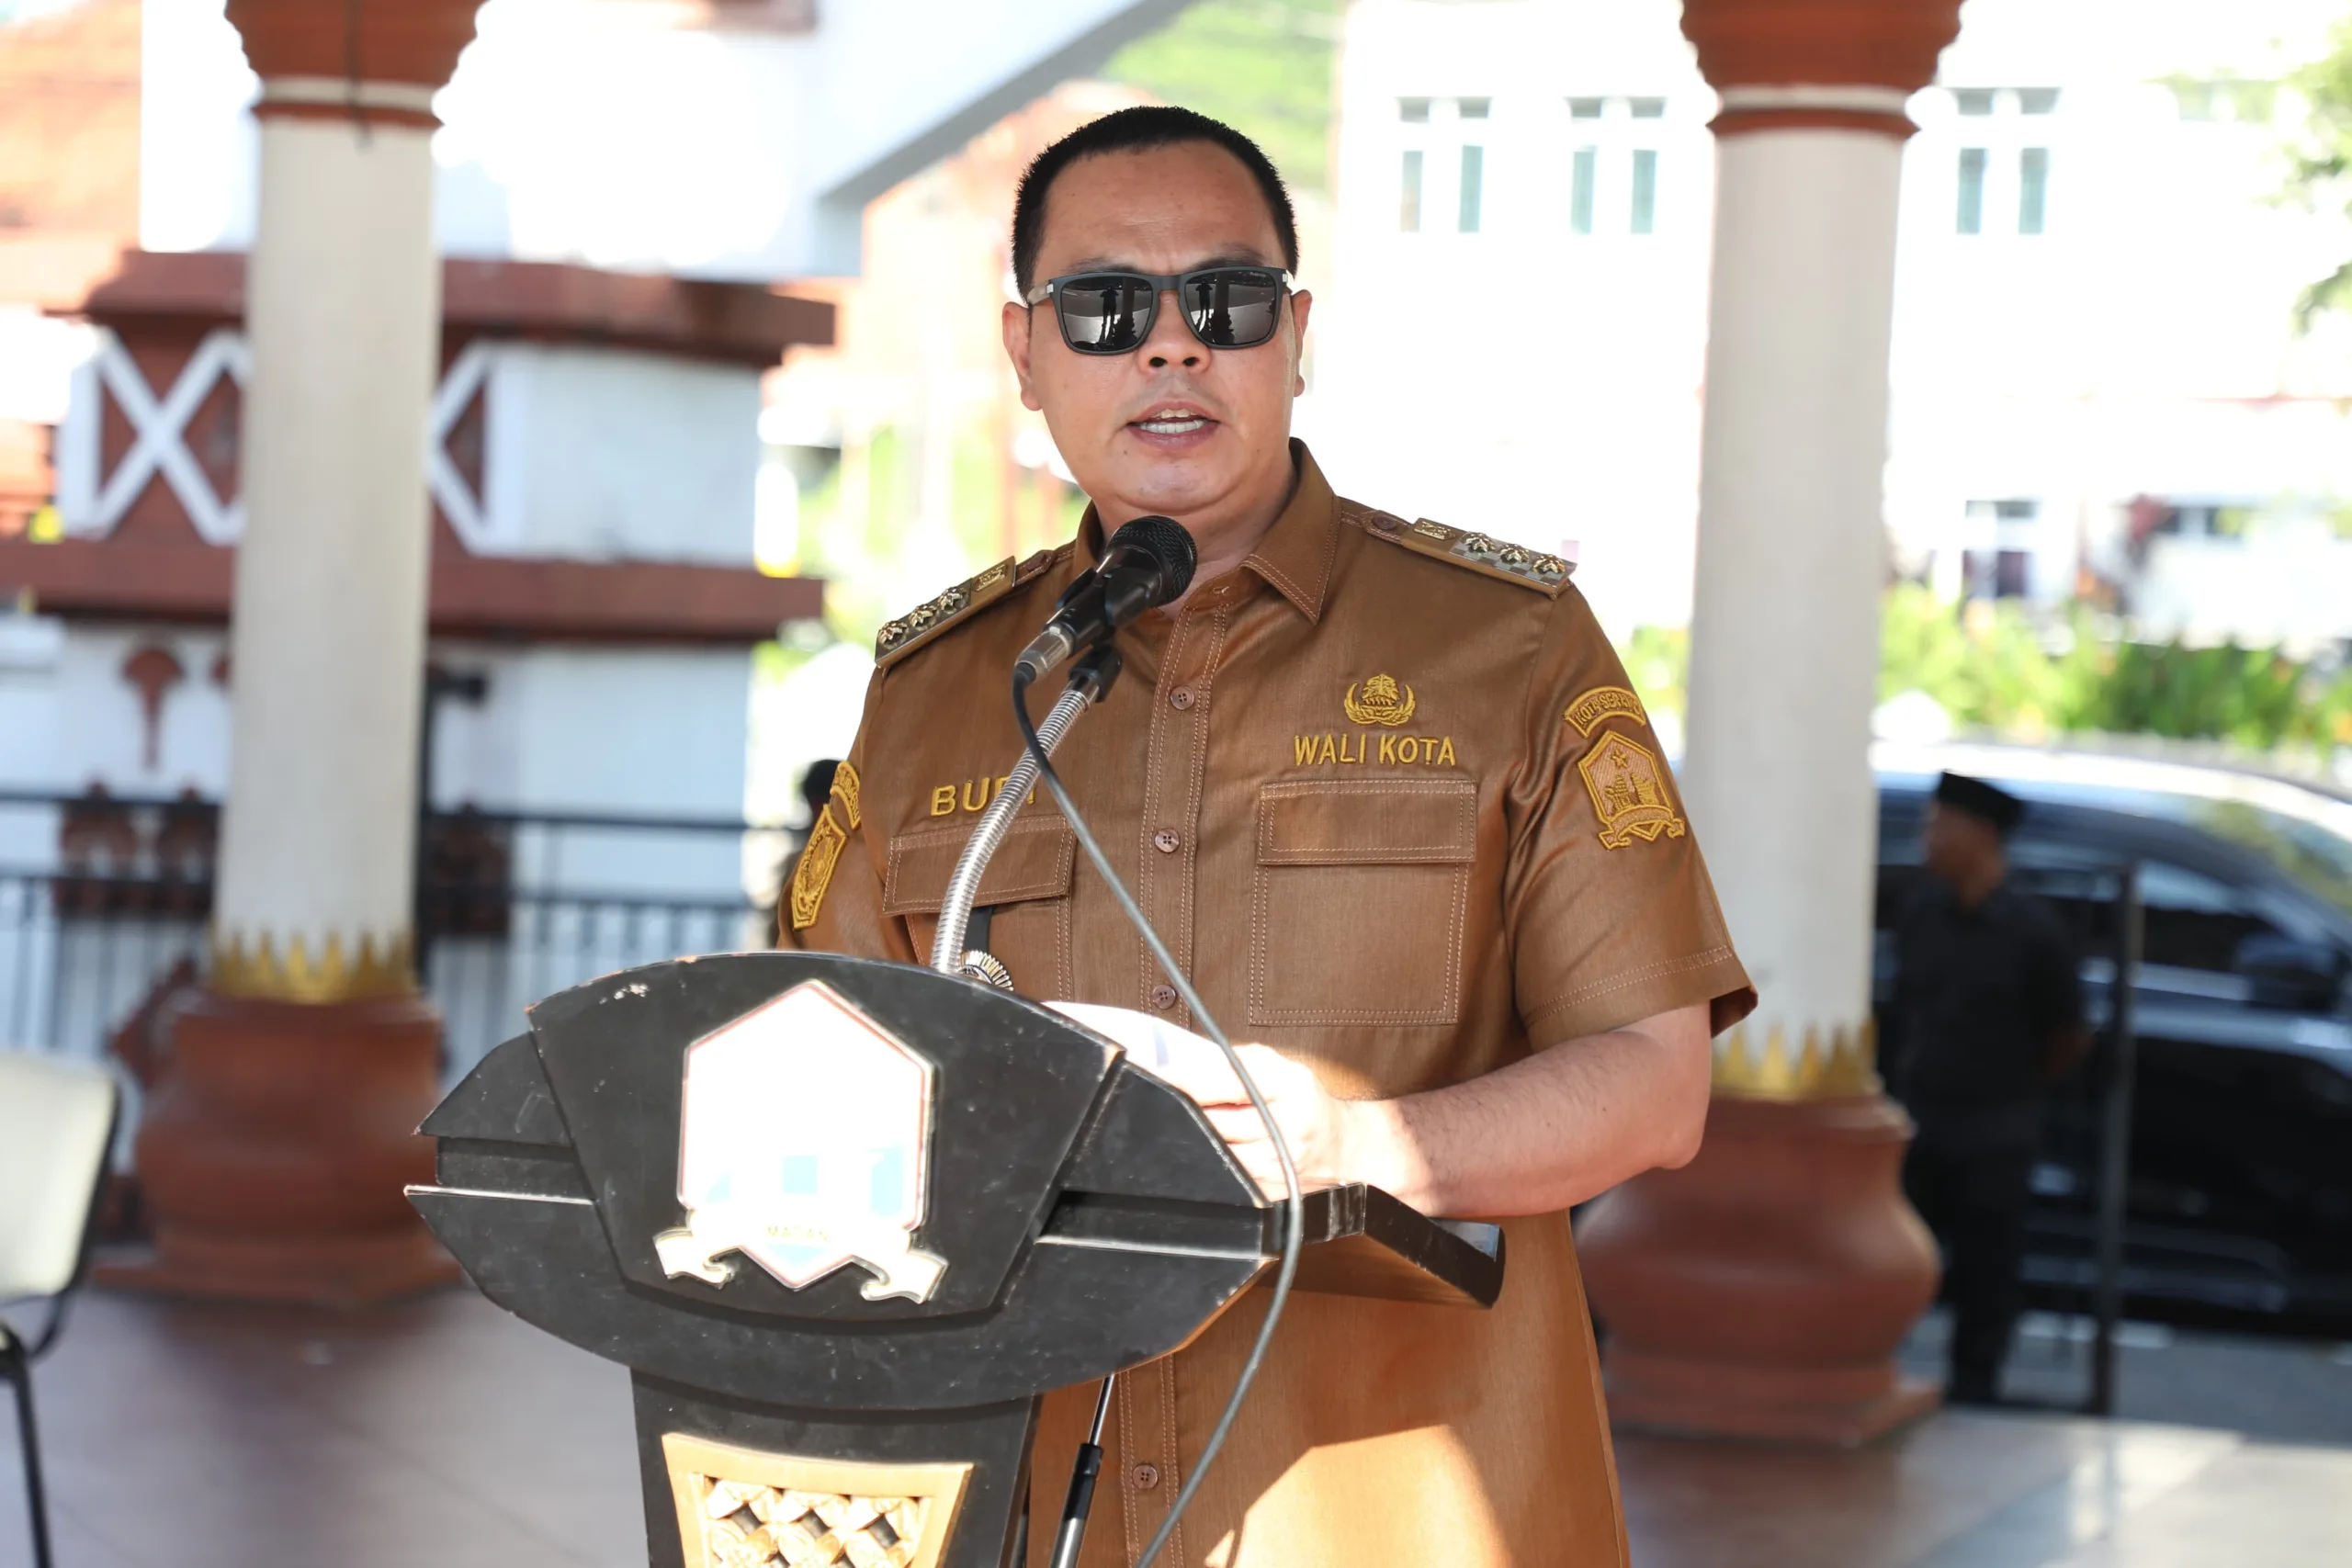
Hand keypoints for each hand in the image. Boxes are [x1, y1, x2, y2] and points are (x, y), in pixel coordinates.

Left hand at [1176, 1043, 1392, 1202]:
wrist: (1342, 1146)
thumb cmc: (1304, 1100)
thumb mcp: (1281, 1068)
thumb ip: (1238, 1061)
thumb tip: (1188, 1060)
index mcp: (1288, 1086)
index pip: (1227, 1082)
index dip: (1189, 1080)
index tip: (1160, 1075)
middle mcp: (1284, 1127)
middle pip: (1216, 1122)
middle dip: (1186, 1112)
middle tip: (1159, 1100)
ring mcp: (1276, 1164)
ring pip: (1216, 1152)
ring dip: (1193, 1140)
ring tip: (1178, 1126)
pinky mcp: (1267, 1189)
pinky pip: (1225, 1175)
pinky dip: (1208, 1162)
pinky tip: (1201, 1151)